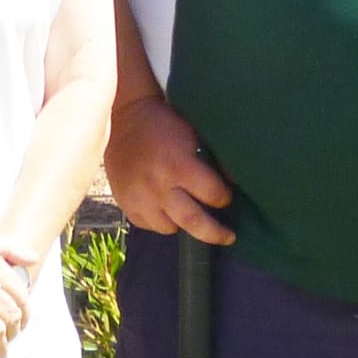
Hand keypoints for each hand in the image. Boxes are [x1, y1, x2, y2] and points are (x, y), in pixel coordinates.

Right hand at [106, 95, 234, 242]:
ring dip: (184, 225)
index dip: (224, 197)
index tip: (227, 197)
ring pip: (170, 228)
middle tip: (229, 237)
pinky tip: (167, 209)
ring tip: (191, 215)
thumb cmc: (165, 125)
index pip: (212, 193)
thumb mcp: (193, 134)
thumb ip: (212, 160)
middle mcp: (159, 187)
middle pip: (194, 221)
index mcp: (179, 165)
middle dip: (216, 233)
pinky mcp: (126, 204)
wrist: (124, 119)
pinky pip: (149, 225)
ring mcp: (140, 199)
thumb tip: (234, 182)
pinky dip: (161, 221)